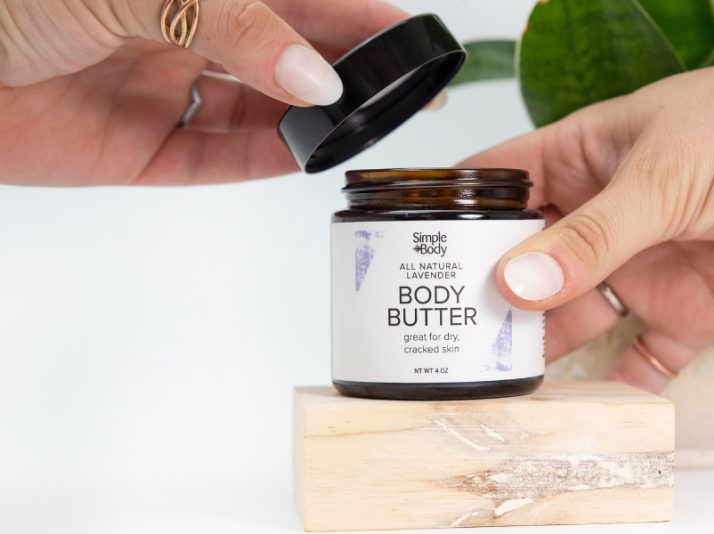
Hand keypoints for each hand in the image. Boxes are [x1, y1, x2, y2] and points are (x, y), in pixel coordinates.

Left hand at [0, 0, 405, 184]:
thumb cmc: (10, 0)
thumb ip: (232, 23)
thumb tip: (313, 73)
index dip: (356, 13)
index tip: (407, 33)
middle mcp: (185, 30)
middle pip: (288, 52)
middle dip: (350, 69)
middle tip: (409, 89)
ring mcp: (166, 90)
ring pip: (262, 109)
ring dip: (314, 119)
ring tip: (363, 126)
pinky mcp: (142, 149)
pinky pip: (220, 160)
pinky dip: (267, 161)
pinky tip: (307, 157)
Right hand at [461, 0, 713, 392]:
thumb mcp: (661, 176)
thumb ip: (591, 238)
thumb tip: (517, 284)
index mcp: (581, 162)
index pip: (497, 192)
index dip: (454, 224)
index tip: (415, 262)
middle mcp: (604, 219)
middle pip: (528, 267)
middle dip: (493, 301)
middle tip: (455, 340)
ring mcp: (644, 266)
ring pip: (575, 318)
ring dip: (544, 348)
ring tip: (504, 380)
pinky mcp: (691, 309)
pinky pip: (645, 359)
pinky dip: (621, 386)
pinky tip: (590, 406)